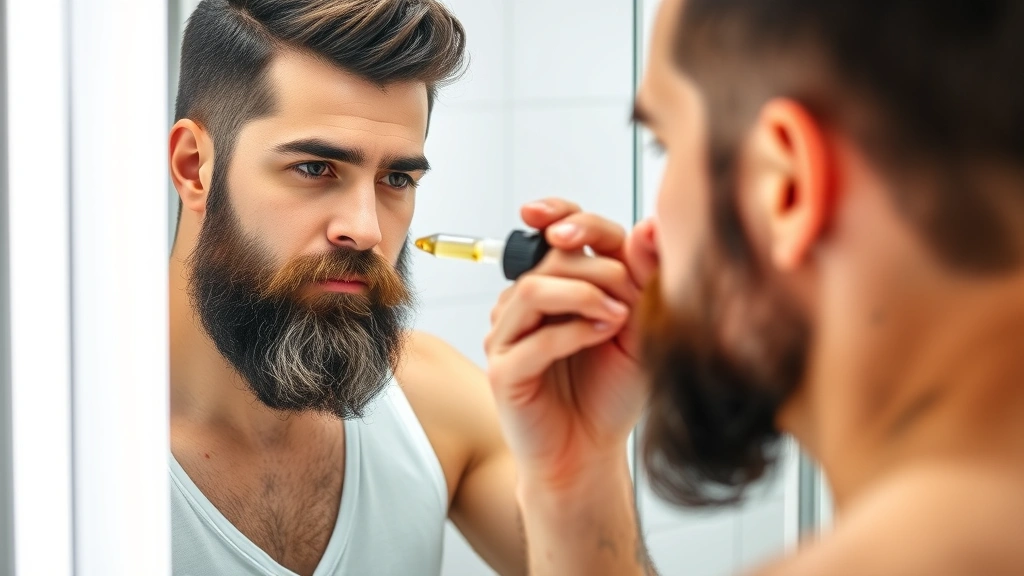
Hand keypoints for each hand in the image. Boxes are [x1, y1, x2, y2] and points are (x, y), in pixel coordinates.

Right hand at [485, 198, 659, 487]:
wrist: (591, 453)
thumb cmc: (610, 393)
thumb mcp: (639, 328)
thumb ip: (643, 278)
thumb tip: (651, 225)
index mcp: (555, 286)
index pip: (556, 233)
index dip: (564, 215)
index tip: (581, 222)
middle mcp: (525, 306)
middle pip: (550, 257)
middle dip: (598, 269)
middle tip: (631, 297)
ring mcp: (508, 337)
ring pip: (533, 290)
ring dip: (584, 295)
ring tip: (618, 318)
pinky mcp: (503, 371)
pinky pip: (534, 339)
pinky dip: (573, 332)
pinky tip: (601, 336)